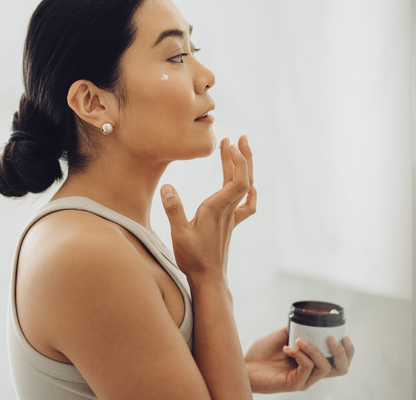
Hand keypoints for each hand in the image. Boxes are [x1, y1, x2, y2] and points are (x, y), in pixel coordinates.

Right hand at [160, 136, 256, 279]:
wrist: (208, 279)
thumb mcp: (178, 234)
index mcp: (217, 209)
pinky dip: (248, 190)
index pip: (238, 182)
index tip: (230, 144)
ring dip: (242, 166)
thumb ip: (174, 210)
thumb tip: (167, 187)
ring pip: (244, 187)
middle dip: (243, 156)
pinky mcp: (229, 223)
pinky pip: (245, 203)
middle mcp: (227, 210)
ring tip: (235, 148)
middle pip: (245, 178)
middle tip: (238, 137)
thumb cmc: (193, 259)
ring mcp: (231, 217)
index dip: (238, 161)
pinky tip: (247, 184)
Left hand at [244, 326, 354, 392]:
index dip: (348, 351)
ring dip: (314, 349)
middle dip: (341, 353)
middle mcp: (312, 374)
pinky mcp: (294, 384)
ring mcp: (304, 380)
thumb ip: (297, 329)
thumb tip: (309, 316)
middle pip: (341, 369)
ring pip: (324, 367)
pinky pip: (306, 368)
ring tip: (298, 340)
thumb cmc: (261, 353)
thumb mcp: (283, 336)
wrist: (244, 364)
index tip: (344, 335)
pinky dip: (300, 354)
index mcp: (312, 363)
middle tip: (331, 339)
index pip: (339, 363)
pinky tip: (288, 348)